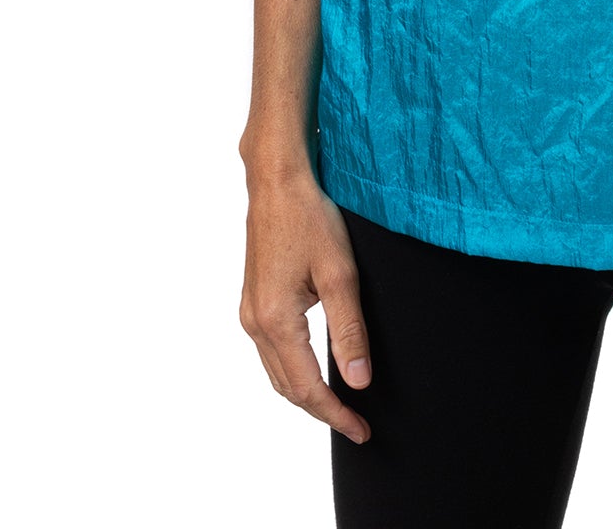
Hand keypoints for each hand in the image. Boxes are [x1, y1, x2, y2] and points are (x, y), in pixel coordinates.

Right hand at [240, 163, 372, 442]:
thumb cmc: (309, 218)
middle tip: (357, 425)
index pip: (307, 388)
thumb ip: (349, 331)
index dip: (336, 414)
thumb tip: (359, 380)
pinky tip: (314, 369)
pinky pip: (272, 352)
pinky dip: (293, 370)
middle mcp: (255, 323)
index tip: (362, 431)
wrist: (277, 182)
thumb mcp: (340, 274)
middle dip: (322, 410)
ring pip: (277, 372)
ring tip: (340, 405)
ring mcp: (250, 312)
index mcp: (276, 321)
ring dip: (306, 393)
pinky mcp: (253, 300)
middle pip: (288, 388)